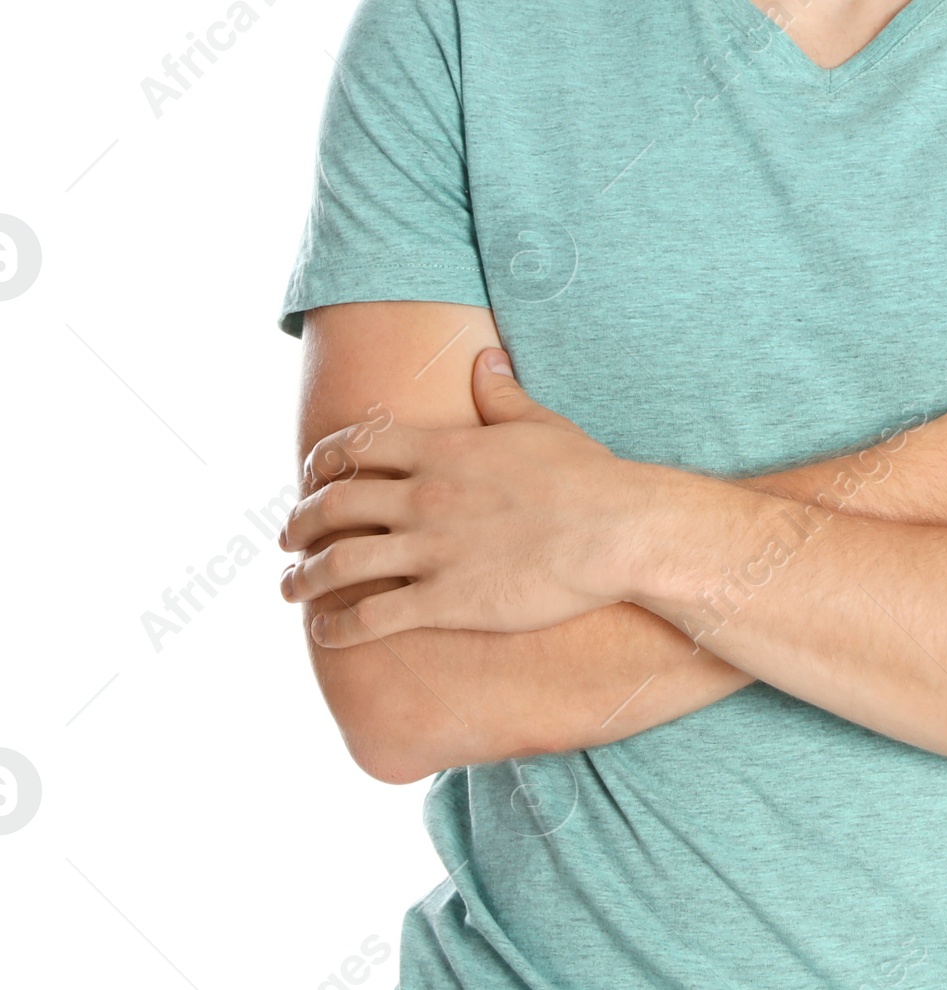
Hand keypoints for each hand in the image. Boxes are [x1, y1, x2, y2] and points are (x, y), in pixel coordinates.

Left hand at [279, 349, 654, 646]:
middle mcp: (425, 497)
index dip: (324, 460)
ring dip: (304, 578)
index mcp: (443, 451)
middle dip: (300, 522)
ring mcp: (432, 551)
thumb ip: (501, 393)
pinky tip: (326, 632)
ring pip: (341, 563)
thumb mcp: (539, 423)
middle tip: (287, 538)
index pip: (358, 446)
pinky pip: (374, 617)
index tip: (310, 475)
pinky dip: (339, 627)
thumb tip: (484, 357)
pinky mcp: (446, 600)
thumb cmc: (585, 475)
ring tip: (289, 588)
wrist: (615, 530)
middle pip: (335, 505)